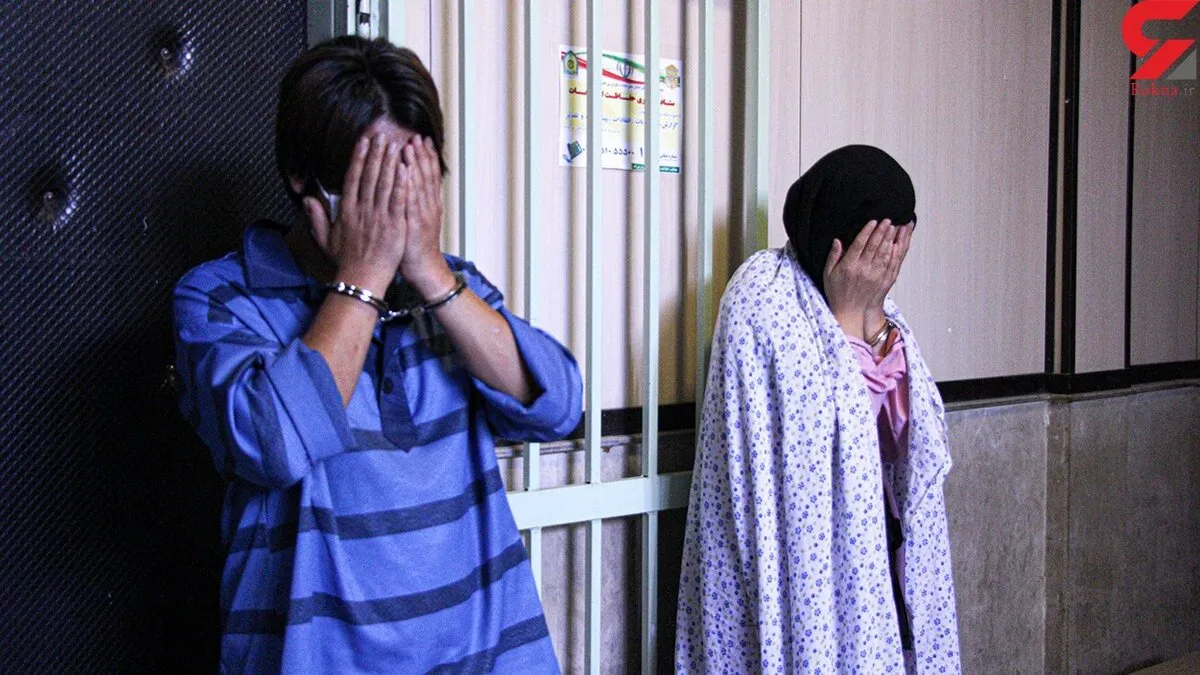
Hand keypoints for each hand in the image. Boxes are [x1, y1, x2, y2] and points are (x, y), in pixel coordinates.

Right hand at [301, 133, 408, 294]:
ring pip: (384, 184)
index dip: (359, 157)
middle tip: (382, 134)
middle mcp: (362, 210)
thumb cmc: (346, 262)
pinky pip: (398, 201)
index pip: (353, 177)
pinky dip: (402, 184)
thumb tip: (307, 199)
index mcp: (347, 211)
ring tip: (395, 144)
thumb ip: (317, 218)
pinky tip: (406, 168)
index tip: (364, 141)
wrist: (361, 280)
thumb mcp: (326, 239)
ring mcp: (378, 217)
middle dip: (376, 153)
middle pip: (369, 175)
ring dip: (390, 163)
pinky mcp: (394, 226)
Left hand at [398, 136, 453, 297]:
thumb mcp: (418, 222)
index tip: (422, 140)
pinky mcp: (415, 223)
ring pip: (420, 184)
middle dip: (422, 154)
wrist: (424, 269)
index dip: (426, 157)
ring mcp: (423, 214)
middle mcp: (428, 206)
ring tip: (411, 145)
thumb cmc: (414, 246)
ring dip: (416, 164)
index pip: (429, 175)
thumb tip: (409, 186)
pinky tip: (405, 169)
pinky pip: (411, 199)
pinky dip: (409, 183)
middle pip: (426, 175)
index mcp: (428, 204)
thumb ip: (414, 203)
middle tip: (417, 135)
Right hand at [822, 219, 912, 338]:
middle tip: (888, 220)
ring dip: (890, 239)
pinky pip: (891, 264)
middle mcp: (863, 270)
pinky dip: (895, 253)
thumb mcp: (828, 274)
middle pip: (875, 246)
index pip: (860, 244)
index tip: (873, 221)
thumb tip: (837, 240)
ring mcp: (875, 276)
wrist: (850, 312)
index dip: (868, 231)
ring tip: (895, 227)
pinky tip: (897, 244)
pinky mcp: (883, 281)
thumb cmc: (837, 293)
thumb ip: (833, 256)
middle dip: (882, 231)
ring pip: (885, 253)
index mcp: (849, 266)